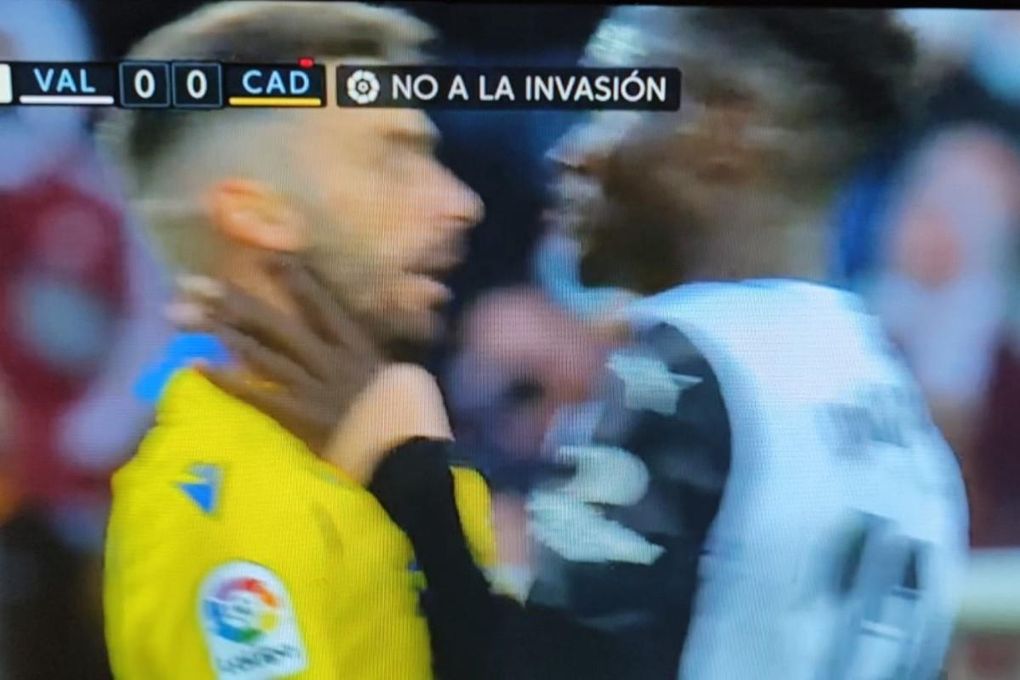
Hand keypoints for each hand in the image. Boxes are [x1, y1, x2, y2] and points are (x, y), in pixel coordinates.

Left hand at [168, 256, 451, 482]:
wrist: (410, 456)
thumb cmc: (415, 423)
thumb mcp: (405, 382)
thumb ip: (382, 369)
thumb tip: (378, 364)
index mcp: (357, 348)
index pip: (322, 305)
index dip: (293, 279)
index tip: (264, 255)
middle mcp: (328, 359)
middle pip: (274, 323)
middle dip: (233, 301)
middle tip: (192, 282)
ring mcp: (311, 387)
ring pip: (258, 351)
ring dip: (217, 330)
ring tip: (180, 313)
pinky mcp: (298, 416)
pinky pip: (256, 394)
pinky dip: (225, 380)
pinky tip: (194, 365)